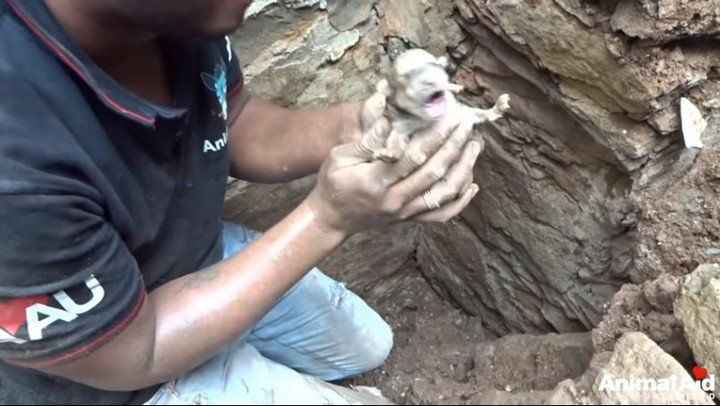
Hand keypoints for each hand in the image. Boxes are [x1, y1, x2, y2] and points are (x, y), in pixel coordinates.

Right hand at [306, 92, 482, 234]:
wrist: (332, 218)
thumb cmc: (333, 182)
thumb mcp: (339, 156)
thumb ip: (367, 140)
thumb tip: (390, 119)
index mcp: (375, 181)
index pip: (413, 156)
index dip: (435, 135)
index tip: (449, 116)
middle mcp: (394, 200)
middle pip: (434, 172)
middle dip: (454, 146)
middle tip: (467, 124)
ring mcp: (404, 212)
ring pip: (443, 194)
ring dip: (463, 169)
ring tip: (474, 146)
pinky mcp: (410, 220)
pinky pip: (441, 215)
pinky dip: (460, 202)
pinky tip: (472, 184)